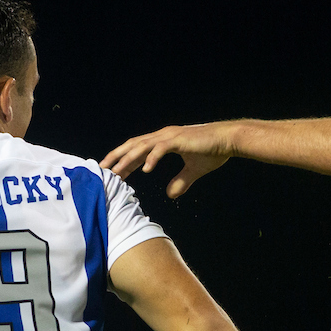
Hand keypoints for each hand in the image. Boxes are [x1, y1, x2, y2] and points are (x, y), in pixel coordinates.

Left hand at [101, 123, 231, 196]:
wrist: (229, 140)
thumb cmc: (213, 151)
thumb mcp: (194, 170)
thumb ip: (181, 181)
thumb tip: (171, 195)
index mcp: (164, 140)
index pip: (137, 149)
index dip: (123, 160)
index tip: (111, 171)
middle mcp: (163, 136)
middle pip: (133, 145)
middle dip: (116, 157)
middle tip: (102, 170)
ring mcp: (170, 136)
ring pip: (142, 146)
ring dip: (128, 158)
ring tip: (116, 170)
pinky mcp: (179, 140)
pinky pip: (161, 148)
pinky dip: (152, 158)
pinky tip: (145, 169)